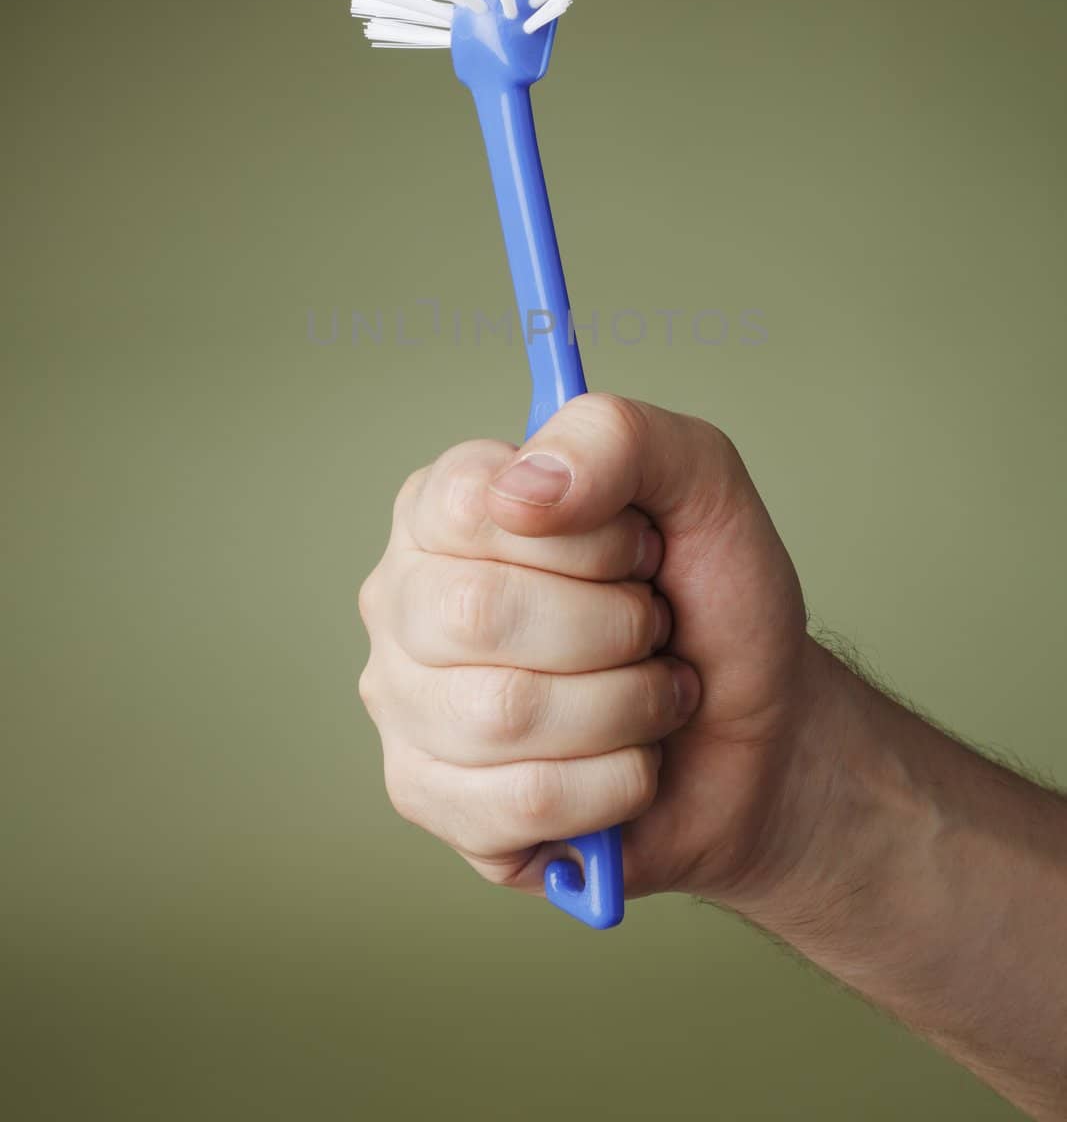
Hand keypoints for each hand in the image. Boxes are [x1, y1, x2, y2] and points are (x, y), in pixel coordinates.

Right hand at [358, 393, 813, 900]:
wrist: (762, 729)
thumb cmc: (712, 597)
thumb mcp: (700, 479)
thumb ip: (616, 438)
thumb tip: (523, 488)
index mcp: (445, 505)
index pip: (468, 504)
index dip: (585, 537)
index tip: (642, 548)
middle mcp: (405, 597)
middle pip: (476, 612)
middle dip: (613, 626)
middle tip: (652, 626)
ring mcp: (405, 704)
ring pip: (502, 714)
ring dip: (625, 706)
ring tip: (650, 695)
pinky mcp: (431, 800)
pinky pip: (524, 801)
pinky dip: (616, 783)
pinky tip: (630, 762)